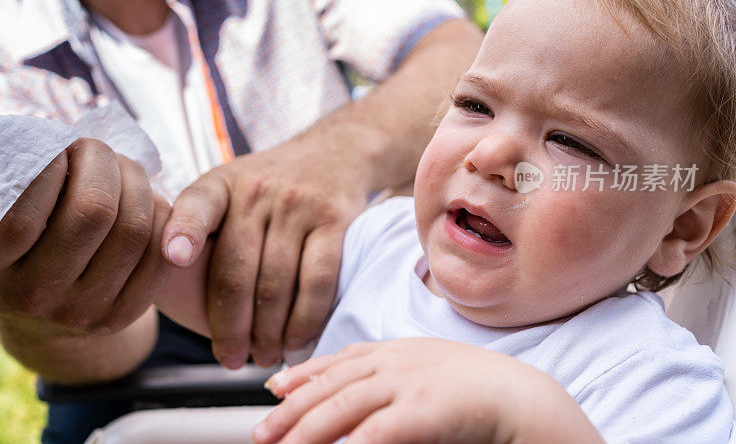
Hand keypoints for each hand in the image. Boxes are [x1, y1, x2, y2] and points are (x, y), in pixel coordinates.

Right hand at [0, 138, 171, 336]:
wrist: (44, 312)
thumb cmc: (24, 239)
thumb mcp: (4, 215)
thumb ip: (22, 182)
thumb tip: (58, 139)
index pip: (26, 209)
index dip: (53, 162)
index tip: (59, 148)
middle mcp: (35, 295)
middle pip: (95, 209)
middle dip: (103, 162)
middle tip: (96, 150)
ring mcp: (81, 312)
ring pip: (134, 227)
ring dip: (136, 182)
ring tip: (122, 168)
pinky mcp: (121, 316)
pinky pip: (159, 251)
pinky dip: (159, 213)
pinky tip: (143, 201)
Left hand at [161, 137, 369, 367]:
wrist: (332, 154)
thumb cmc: (267, 188)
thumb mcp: (227, 190)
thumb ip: (197, 228)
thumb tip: (160, 290)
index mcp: (220, 185)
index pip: (196, 206)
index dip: (183, 231)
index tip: (173, 258)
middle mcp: (257, 191)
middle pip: (236, 272)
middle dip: (229, 327)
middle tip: (229, 358)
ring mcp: (297, 205)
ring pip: (276, 285)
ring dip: (267, 333)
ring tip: (262, 356)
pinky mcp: (333, 220)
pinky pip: (317, 282)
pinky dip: (304, 320)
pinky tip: (294, 340)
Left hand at [251, 338, 602, 443]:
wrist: (523, 396)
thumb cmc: (478, 389)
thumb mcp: (427, 372)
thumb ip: (391, 377)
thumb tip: (358, 404)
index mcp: (397, 351)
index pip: (339, 360)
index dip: (303, 374)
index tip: (273, 388)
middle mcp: (396, 361)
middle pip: (332, 384)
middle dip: (292, 408)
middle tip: (263, 433)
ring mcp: (409, 382)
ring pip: (344, 404)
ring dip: (307, 429)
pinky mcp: (424, 409)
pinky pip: (377, 429)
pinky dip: (351, 442)